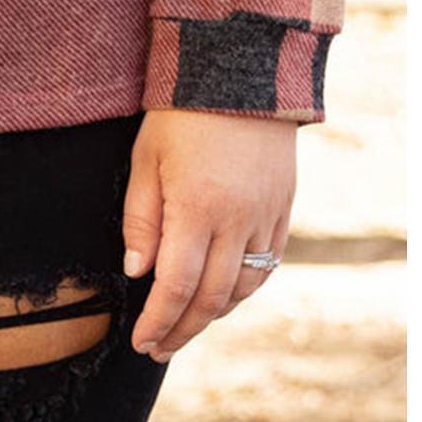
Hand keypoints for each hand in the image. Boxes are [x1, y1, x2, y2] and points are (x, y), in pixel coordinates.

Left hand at [121, 107, 295, 360]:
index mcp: (196, 209)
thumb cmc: (180, 115)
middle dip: (182, 329)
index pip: (176, 286)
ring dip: (214, 314)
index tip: (141, 342)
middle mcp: (237, 221)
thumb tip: (138, 273)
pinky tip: (224, 297)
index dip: (158, 320)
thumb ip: (141, 218)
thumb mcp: (146, 160)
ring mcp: (266, 216)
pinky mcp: (283, 208)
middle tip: (158, 348)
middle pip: (212, 297)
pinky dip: (244, 289)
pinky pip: (267, 264)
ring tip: (186, 326)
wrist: (240, 73)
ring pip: (244, 287)